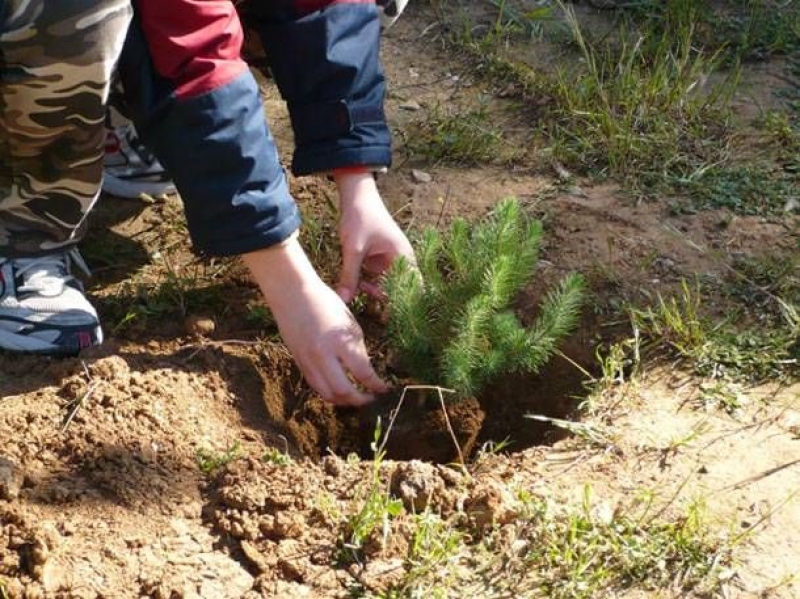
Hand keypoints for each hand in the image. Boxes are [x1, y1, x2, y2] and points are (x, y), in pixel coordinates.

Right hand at [242, 236, 387, 405]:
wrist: (292, 293)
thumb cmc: (324, 302)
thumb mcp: (348, 323)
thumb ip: (356, 348)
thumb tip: (365, 371)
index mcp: (339, 341)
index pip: (363, 373)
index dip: (376, 385)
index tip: (384, 388)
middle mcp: (323, 355)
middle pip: (344, 391)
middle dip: (361, 399)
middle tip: (371, 398)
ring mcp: (308, 361)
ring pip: (328, 394)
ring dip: (344, 401)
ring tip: (355, 398)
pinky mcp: (299, 363)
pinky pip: (316, 386)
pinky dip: (329, 392)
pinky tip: (339, 390)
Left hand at [334, 170, 414, 302]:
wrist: (355, 196)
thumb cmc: (360, 218)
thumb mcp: (353, 249)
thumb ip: (349, 276)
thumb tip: (343, 301)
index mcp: (403, 256)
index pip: (413, 287)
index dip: (405, 302)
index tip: (392, 315)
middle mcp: (401, 260)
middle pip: (399, 288)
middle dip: (386, 298)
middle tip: (370, 302)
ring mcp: (389, 260)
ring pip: (386, 285)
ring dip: (374, 291)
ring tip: (360, 289)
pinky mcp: (378, 259)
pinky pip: (376, 278)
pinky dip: (368, 283)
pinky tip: (357, 284)